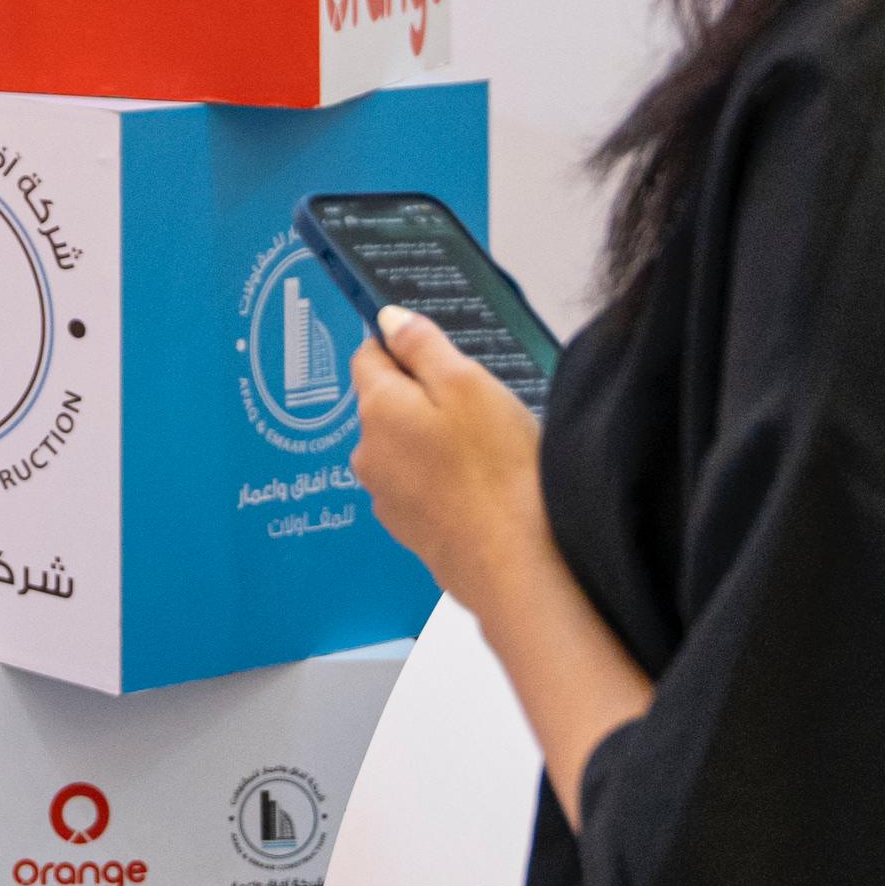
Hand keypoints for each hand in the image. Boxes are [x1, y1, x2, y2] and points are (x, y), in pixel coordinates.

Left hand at [350, 304, 549, 612]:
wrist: (516, 566)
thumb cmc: (497, 468)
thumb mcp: (467, 385)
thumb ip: (423, 347)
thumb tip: (387, 318)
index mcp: (376, 409)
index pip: (369, 357)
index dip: (400, 347)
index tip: (439, 353)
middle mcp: (367, 453)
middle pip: (387, 405)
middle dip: (424, 399)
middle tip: (479, 408)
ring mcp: (386, 497)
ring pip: (405, 450)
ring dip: (435, 443)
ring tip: (488, 453)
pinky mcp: (411, 533)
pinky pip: (422, 489)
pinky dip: (444, 482)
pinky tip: (483, 490)